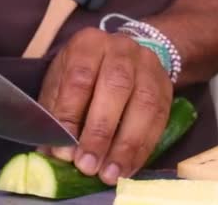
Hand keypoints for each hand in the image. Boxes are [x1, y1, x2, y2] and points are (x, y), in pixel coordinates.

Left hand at [38, 28, 172, 185]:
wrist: (124, 56)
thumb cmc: (85, 74)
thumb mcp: (61, 83)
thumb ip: (56, 114)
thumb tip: (52, 154)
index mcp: (89, 43)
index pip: (79, 77)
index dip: (71, 115)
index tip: (64, 150)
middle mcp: (121, 48)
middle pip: (115, 87)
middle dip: (100, 132)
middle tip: (87, 165)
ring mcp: (148, 66)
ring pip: (143, 105)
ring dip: (126, 145)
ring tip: (109, 174)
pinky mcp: (165, 87)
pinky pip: (159, 120)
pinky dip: (142, 149)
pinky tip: (127, 169)